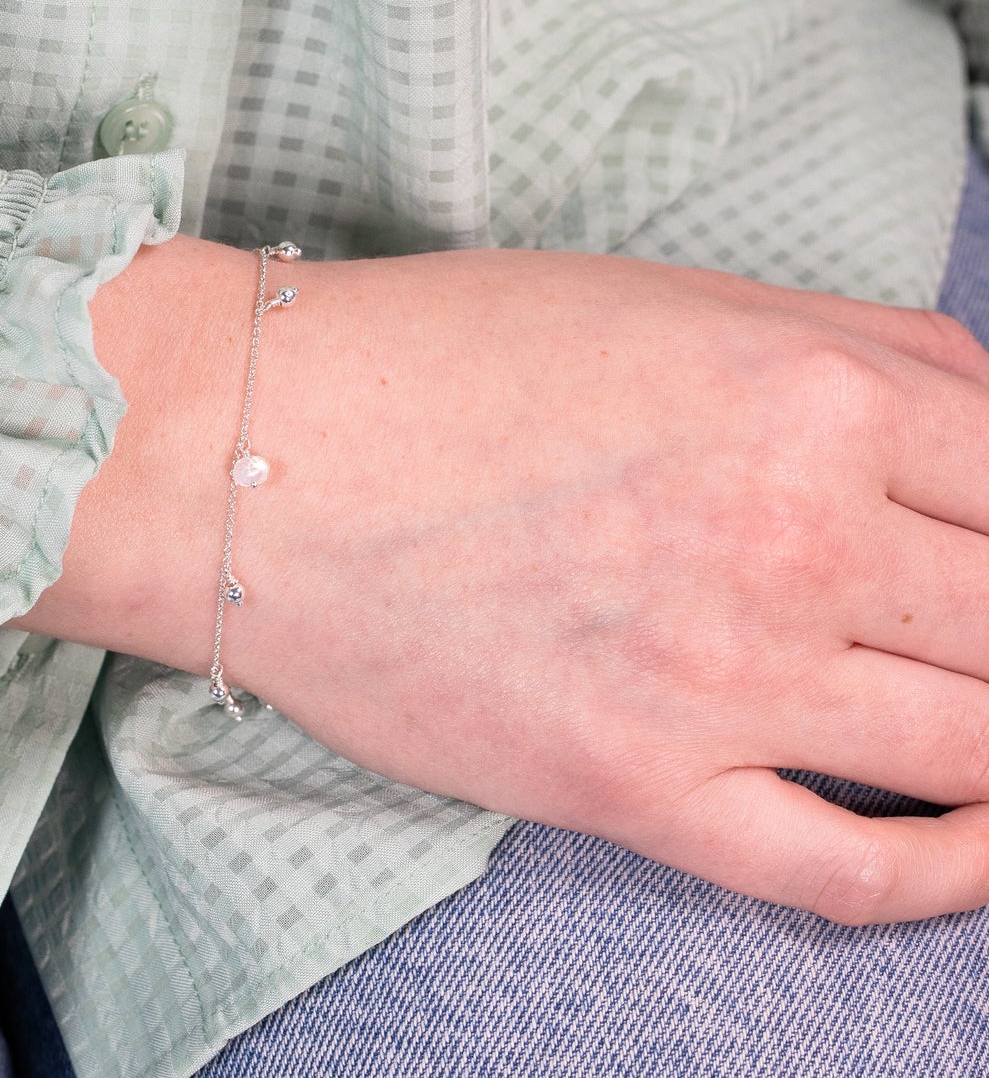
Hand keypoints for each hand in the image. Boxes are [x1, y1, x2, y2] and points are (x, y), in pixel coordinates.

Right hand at [15, 235, 988, 923]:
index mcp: (807, 398)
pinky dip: (949, 872)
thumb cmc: (436, 356)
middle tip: (962, 612)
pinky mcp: (634, 790)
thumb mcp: (664, 298)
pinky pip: (853, 872)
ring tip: (964, 696)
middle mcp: (791, 542)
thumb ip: (853, 346)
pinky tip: (969, 839)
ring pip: (975, 743)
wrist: (255, 456)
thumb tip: (985, 416)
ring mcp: (719, 682)